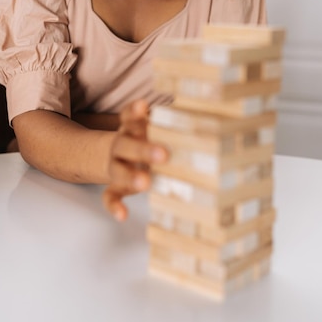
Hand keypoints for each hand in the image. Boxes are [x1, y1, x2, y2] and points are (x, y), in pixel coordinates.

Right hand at [102, 99, 167, 220]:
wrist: (116, 155)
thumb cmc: (147, 138)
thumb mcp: (155, 126)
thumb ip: (173, 122)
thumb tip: (212, 113)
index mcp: (131, 128)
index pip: (128, 116)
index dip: (134, 111)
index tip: (143, 106)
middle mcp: (121, 144)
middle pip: (126, 144)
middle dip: (143, 149)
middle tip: (164, 154)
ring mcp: (116, 165)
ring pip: (117, 169)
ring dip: (130, 176)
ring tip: (145, 183)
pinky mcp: (115, 186)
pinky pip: (109, 196)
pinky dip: (114, 206)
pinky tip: (122, 215)